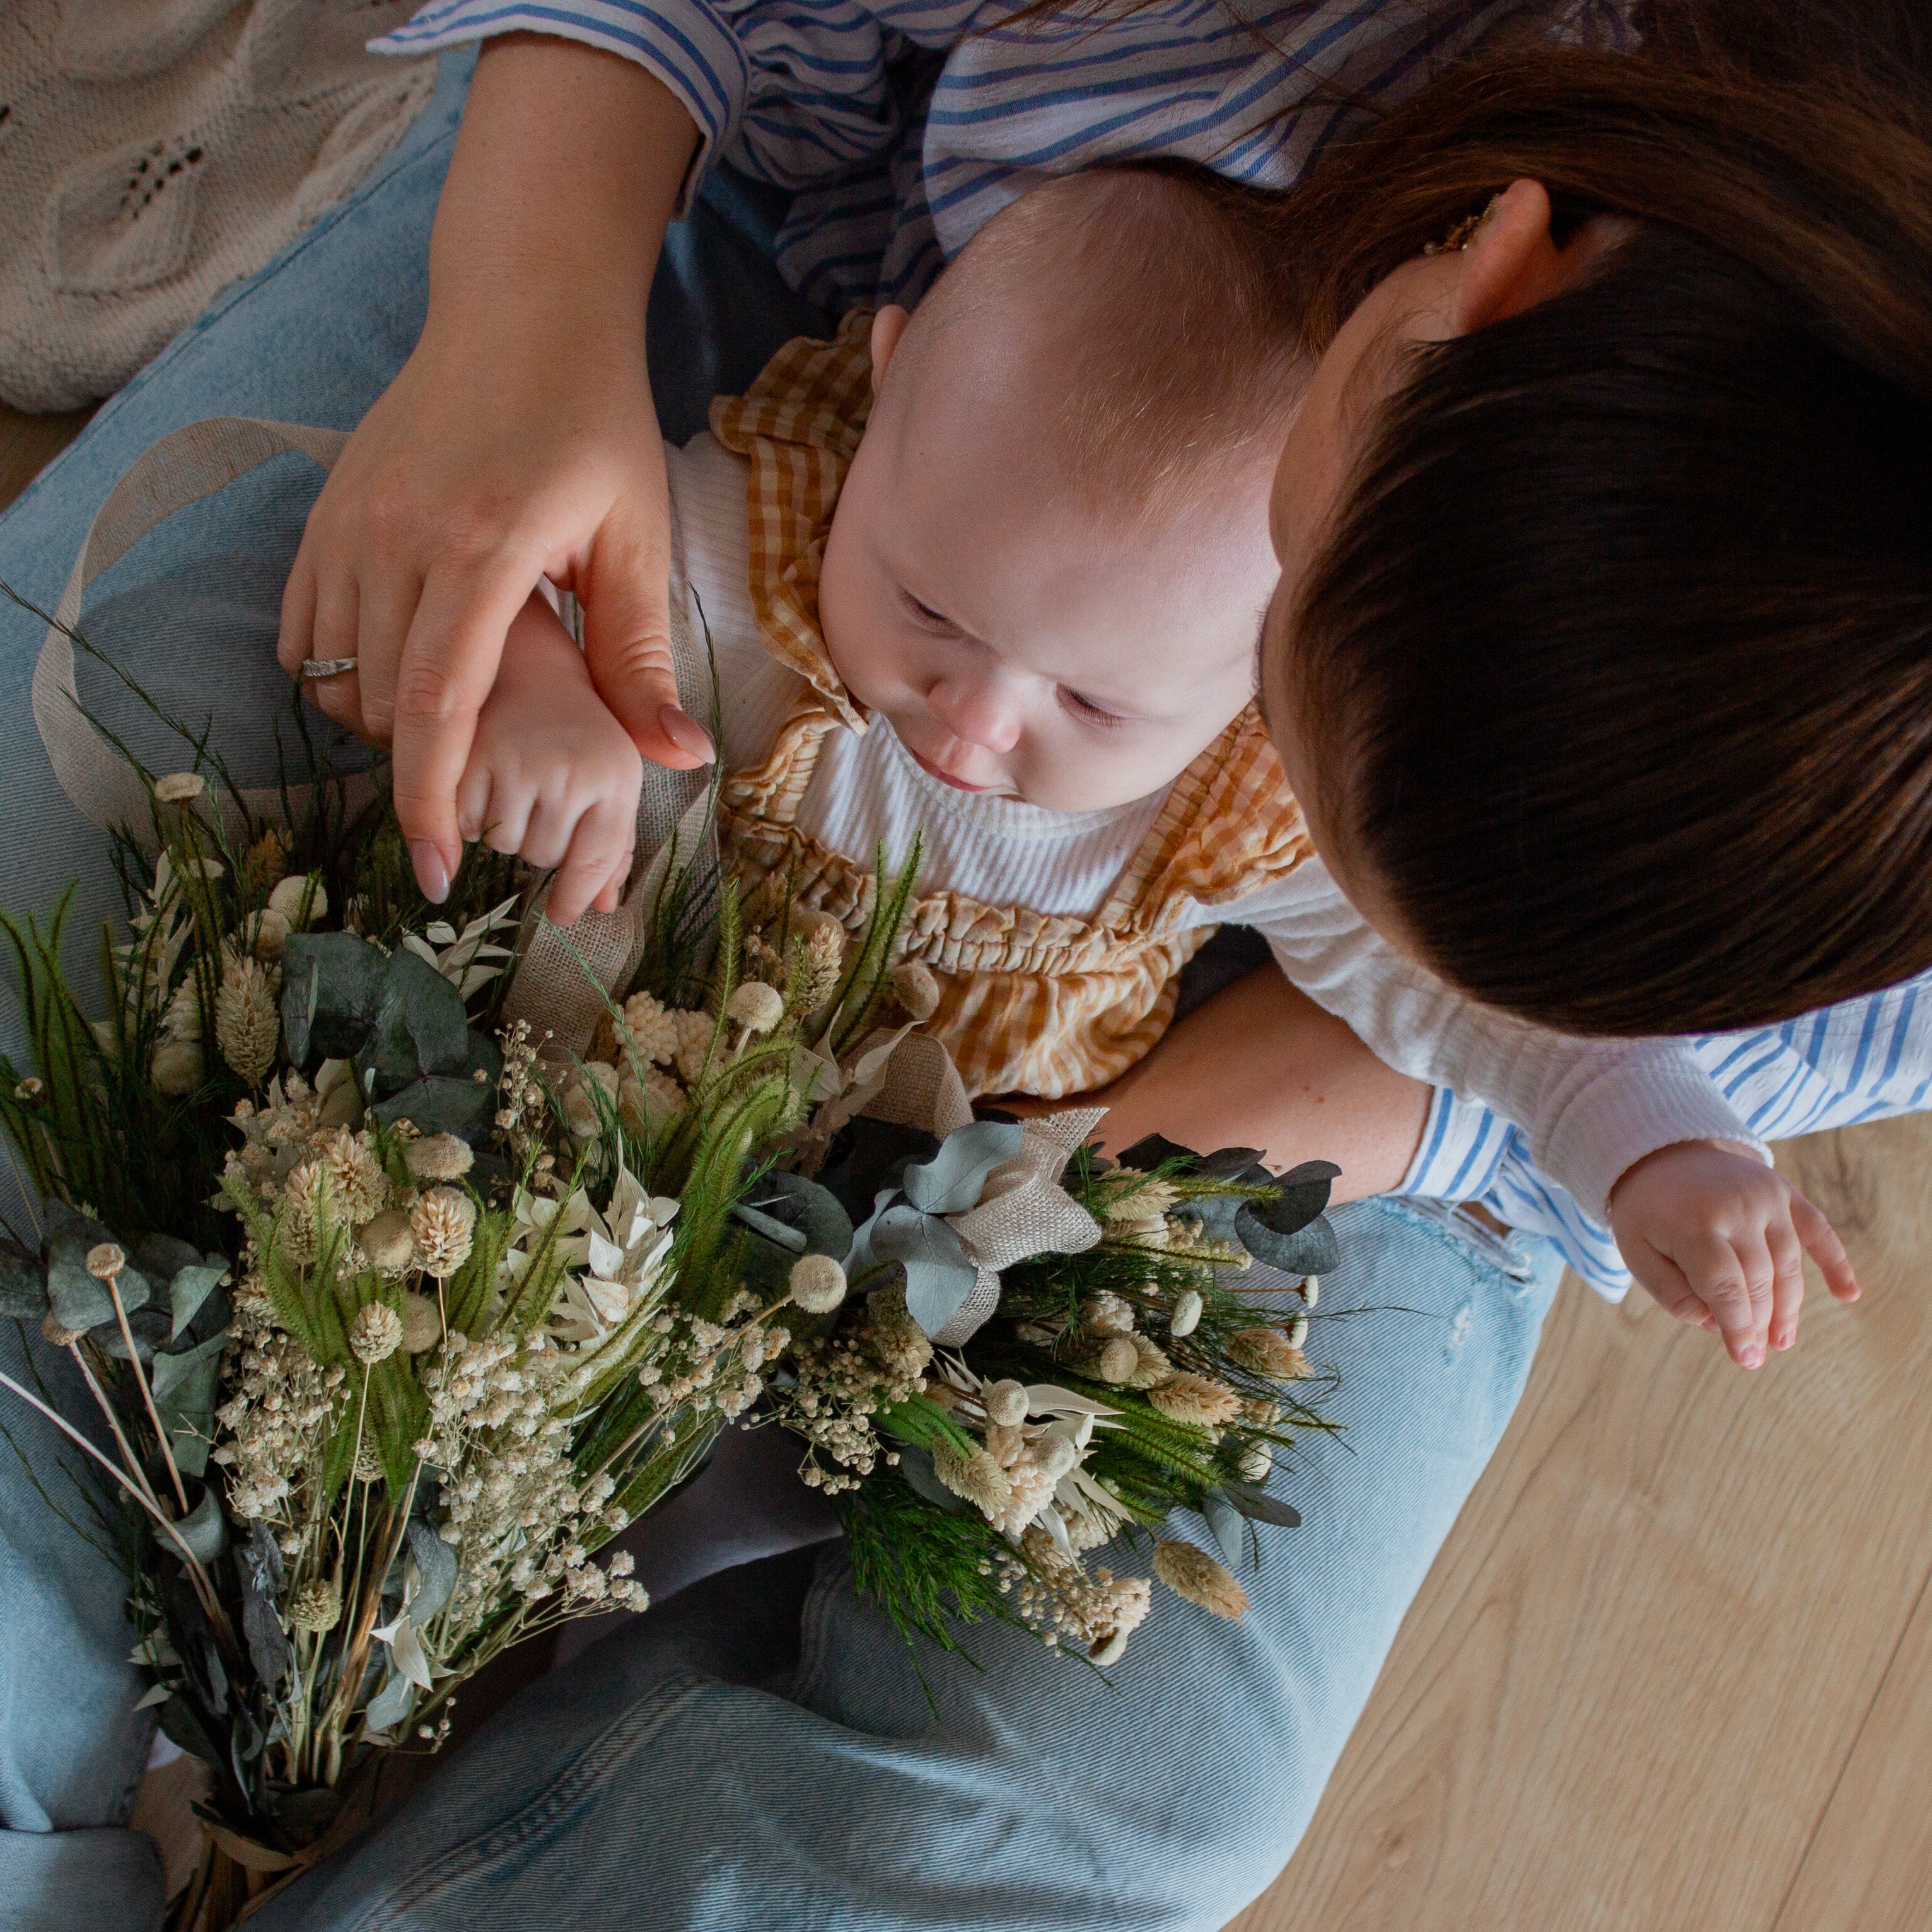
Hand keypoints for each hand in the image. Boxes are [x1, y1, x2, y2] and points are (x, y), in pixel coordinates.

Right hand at [276, 37, 711, 904]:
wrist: (524, 307)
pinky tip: (398, 673)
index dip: (429, 800)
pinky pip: (303, 626)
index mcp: (482, 548)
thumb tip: (678, 764)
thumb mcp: (636, 540)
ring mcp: (349, 519)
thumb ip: (641, 659)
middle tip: (479, 785)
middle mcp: (397, 535)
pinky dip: (338, 671)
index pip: (435, 707)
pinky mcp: (325, 508)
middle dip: (421, 765)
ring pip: (333, 672)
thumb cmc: (594, 422)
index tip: (435, 869)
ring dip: (383, 721)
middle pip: (380, 703)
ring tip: (451, 722)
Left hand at [1609, 1139, 1858, 1367]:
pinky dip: (1836, 1262)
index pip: (1724, 1286)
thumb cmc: (1648, 1211)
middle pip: (1759, 1279)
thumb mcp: (1636, 1250)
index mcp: (1693, 1224)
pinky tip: (1848, 1295)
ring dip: (1788, 1307)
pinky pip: (1818, 1230)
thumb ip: (1671, 1293)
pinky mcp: (1785, 1192)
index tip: (1745, 1358)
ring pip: (1788, 1264)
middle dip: (1759, 1322)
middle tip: (1755, 1354)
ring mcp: (1766, 1197)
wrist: (1663, 1150)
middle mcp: (1736, 1208)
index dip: (1738, 1326)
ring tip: (1780, 1340)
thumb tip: (1716, 1325)